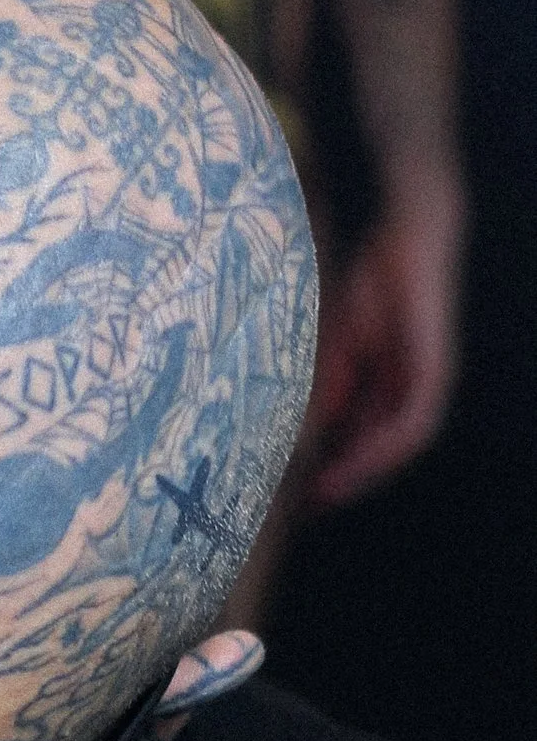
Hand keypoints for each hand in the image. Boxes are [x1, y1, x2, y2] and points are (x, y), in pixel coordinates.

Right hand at [307, 177, 467, 508]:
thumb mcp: (341, 343)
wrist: (410, 237)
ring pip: (399, 444)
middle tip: (312, 503)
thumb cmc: (376, 282)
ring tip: (330, 490)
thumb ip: (332, 384)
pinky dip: (386, 444)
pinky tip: (359, 458)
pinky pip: (413, 421)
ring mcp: (426, 381)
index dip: (337, 465)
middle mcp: (411, 389)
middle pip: (383, 450)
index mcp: (390, 383)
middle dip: (348, 478)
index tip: (305, 489)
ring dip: (364, 470)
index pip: (365, 436)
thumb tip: (313, 428)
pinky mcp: (433, 370)